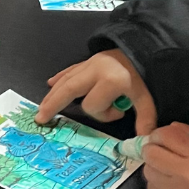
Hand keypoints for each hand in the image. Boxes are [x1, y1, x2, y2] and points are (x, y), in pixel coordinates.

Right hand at [35, 49, 156, 132]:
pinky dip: (59, 77)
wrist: (142, 49)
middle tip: (41, 118)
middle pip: (69, 89)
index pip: (93, 105)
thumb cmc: (143, 76)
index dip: (104, 115)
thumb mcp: (147, 97)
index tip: (119, 112)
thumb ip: (145, 118)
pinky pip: (69, 70)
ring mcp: (89, 64)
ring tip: (42, 108)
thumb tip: (143, 140)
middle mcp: (94, 71)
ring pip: (65, 80)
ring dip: (52, 94)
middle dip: (54, 104)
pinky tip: (50, 83)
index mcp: (109, 81)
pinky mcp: (87, 60)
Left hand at [141, 123, 188, 188]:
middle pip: (150, 152)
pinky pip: (151, 188)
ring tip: (169, 170)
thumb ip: (187, 132)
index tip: (164, 137)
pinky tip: (170, 185)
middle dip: (154, 149)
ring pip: (148, 170)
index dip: (161, 134)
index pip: (165, 135)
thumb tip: (167, 127)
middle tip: (162, 151)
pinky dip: (157, 184)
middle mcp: (186, 177)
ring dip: (155, 167)